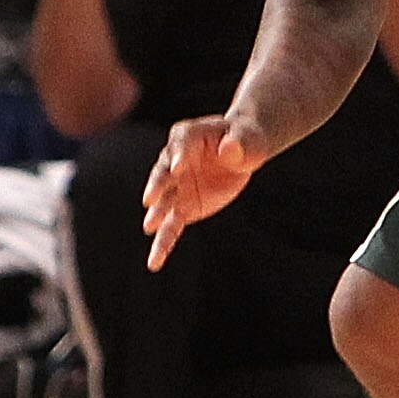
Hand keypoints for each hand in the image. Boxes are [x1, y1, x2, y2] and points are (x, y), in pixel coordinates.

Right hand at [141, 114, 268, 267]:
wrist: (243, 153)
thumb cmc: (246, 140)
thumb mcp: (248, 138)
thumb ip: (239, 143)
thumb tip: (230, 147)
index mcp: (189, 135)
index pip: (180, 143)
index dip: (178, 155)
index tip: (178, 167)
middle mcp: (175, 161)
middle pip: (163, 172)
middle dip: (158, 184)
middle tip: (150, 198)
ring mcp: (176, 186)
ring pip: (162, 202)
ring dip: (156, 214)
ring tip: (150, 226)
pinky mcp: (183, 207)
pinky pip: (171, 226)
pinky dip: (163, 243)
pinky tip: (155, 262)